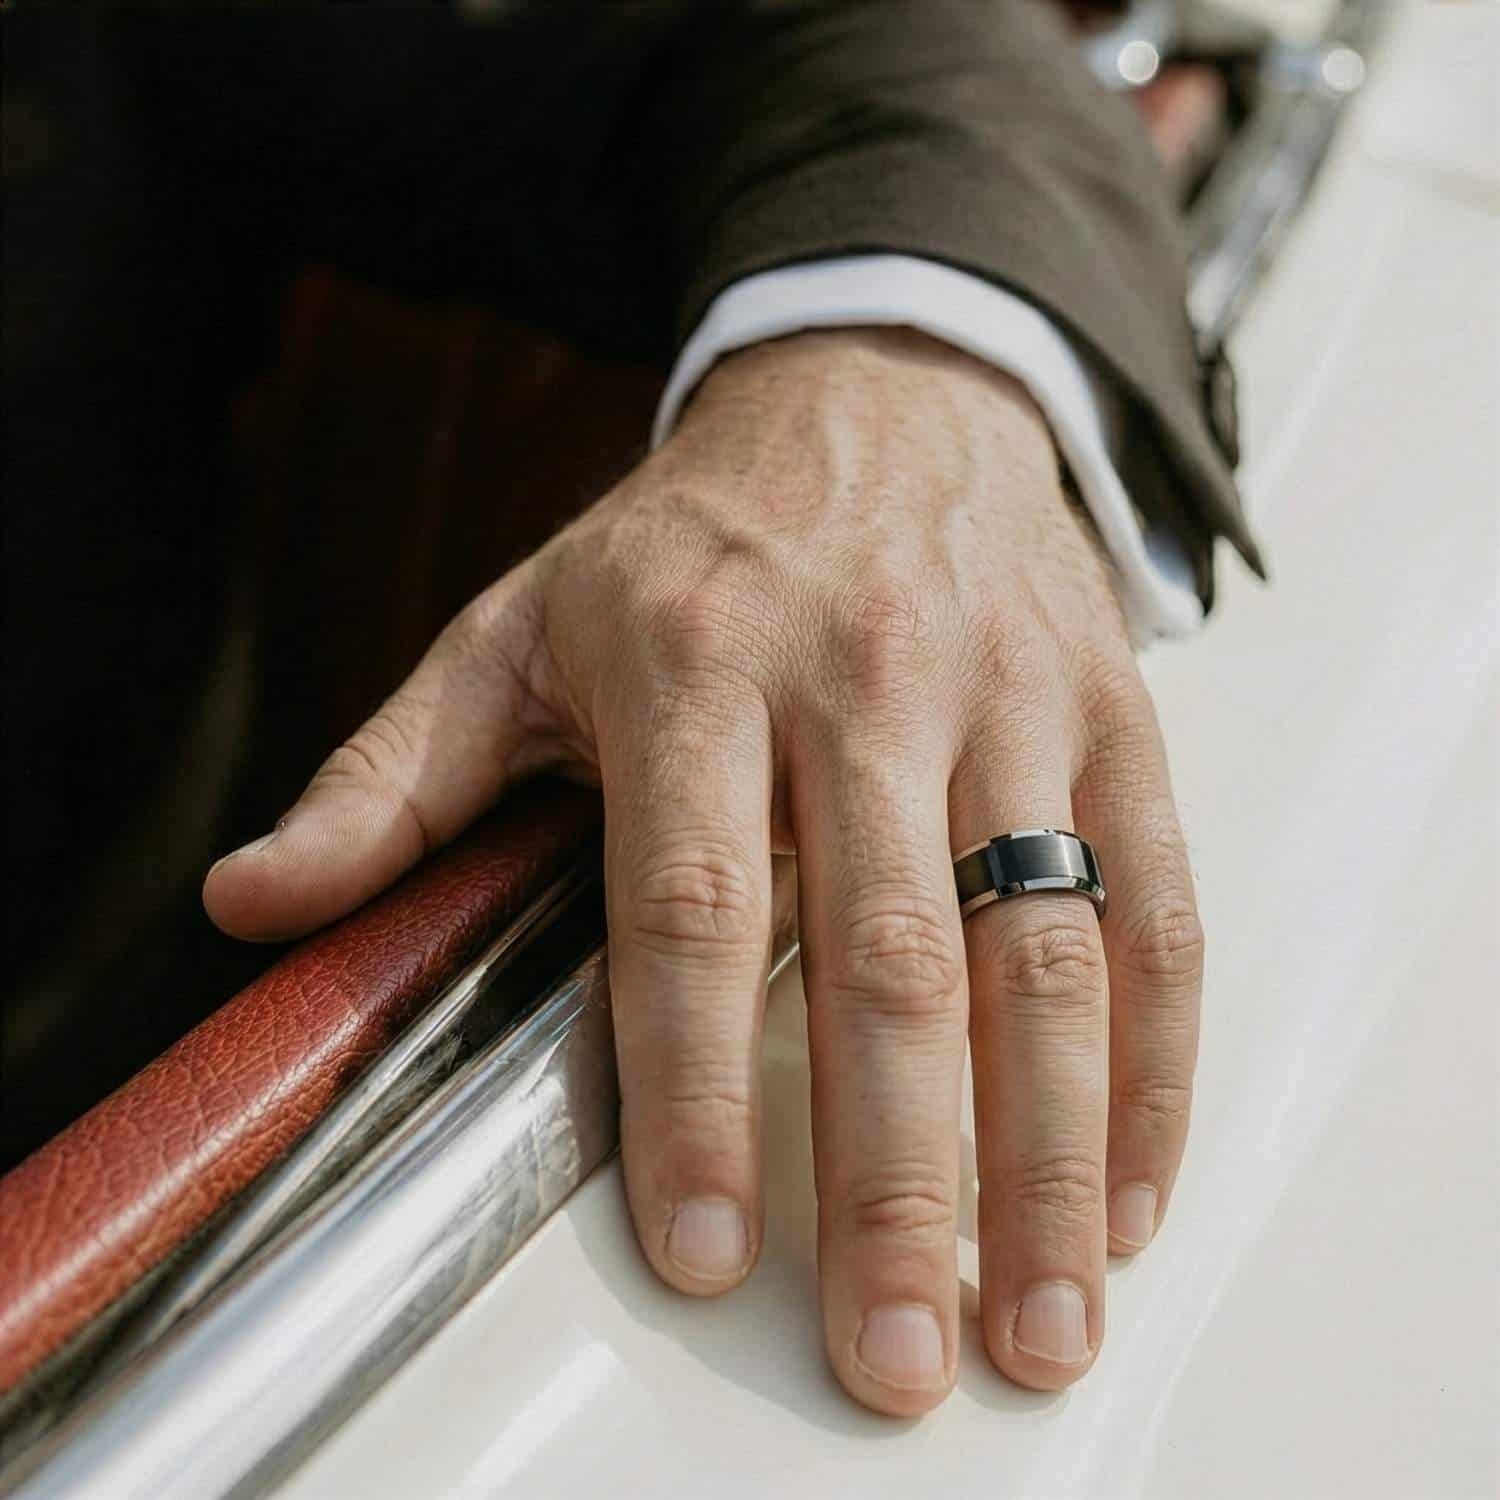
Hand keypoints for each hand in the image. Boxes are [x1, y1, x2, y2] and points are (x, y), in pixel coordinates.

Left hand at [205, 328, 1202, 1415]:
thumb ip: (391, 775)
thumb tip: (253, 904)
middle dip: (898, 1177)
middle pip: (893, 958)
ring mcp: (1011, 700)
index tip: (703, 1249)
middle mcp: (868, 681)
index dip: (694, 1087)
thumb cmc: (695, 537)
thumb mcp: (519, 624)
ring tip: (1039, 1316)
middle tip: (895, 1354)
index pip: (692, 905)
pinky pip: (1157, 903)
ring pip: (1050, 949)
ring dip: (1051, 1152)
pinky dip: (1155, 1062)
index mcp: (696, 663)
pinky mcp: (1111, 718)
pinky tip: (1128, 1188)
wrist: (885, 393)